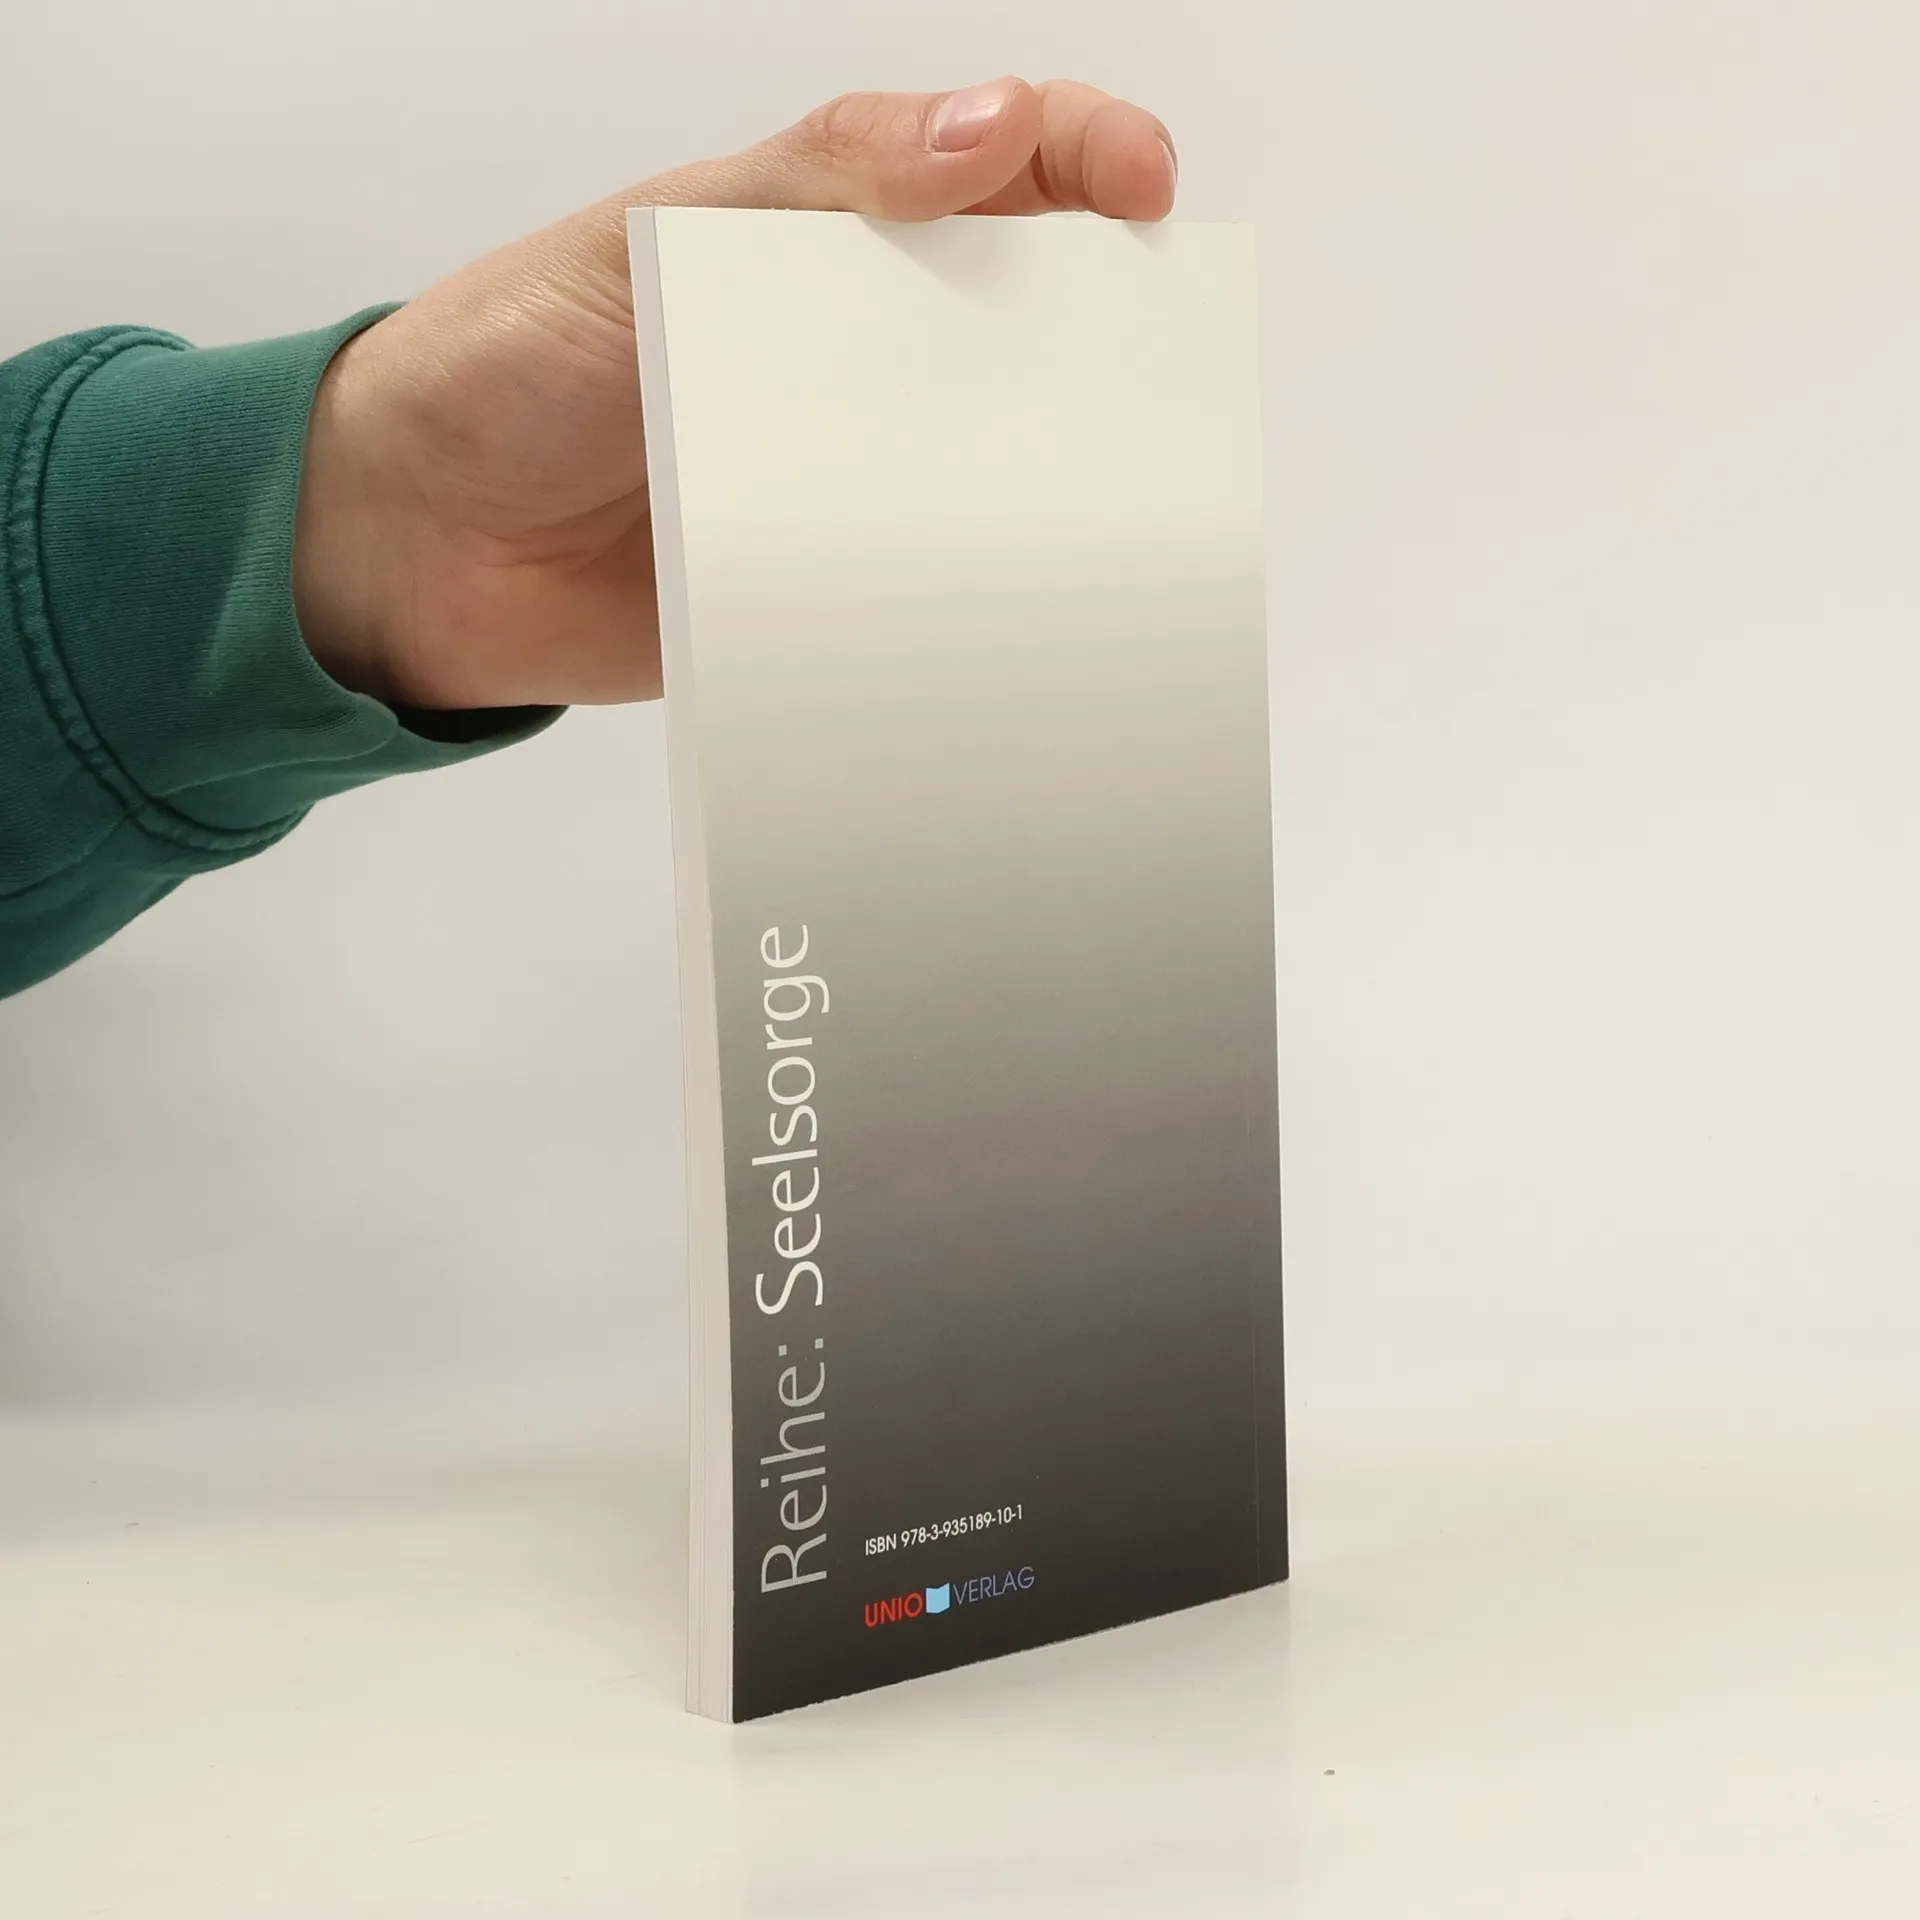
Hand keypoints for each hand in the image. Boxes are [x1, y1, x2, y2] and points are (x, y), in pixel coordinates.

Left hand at [292, 78, 1178, 711]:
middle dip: (1112, 334)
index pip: (998, 161)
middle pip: (1034, 319)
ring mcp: (854, 467)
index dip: (1091, 154)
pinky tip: (1014, 603)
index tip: (1142, 193)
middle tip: (1146, 372)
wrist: (421, 549)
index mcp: (826, 231)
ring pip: (1004, 462)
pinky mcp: (834, 578)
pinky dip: (981, 593)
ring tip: (1101, 504)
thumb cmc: (511, 360)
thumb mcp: (648, 241)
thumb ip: (810, 184)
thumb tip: (986, 131)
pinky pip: (934, 583)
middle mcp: (861, 347)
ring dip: (1059, 480)